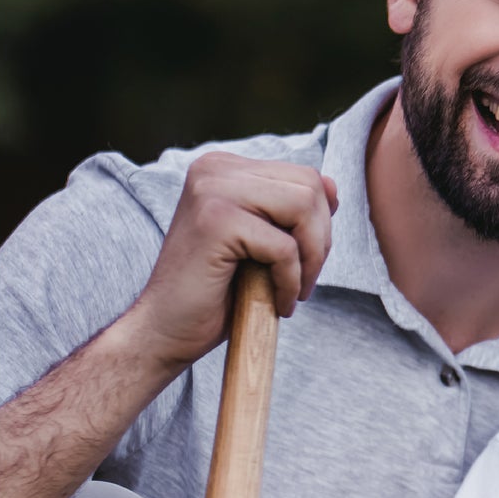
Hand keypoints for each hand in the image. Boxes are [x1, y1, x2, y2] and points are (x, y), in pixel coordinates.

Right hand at [124, 151, 337, 370]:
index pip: (304, 176)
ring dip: (310, 260)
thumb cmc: (217, 291)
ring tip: (293, 291)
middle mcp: (215, 168)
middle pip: (309, 187)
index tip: (303, 262)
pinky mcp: (216, 221)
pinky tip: (277, 303)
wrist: (166, 330)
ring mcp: (212, 190)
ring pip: (303, 208)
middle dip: (320, 241)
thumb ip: (293, 212)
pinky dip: (291, 282)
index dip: (319, 224)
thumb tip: (332, 184)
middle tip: (303, 280)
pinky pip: (285, 247)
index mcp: (225, 167)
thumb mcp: (263, 243)